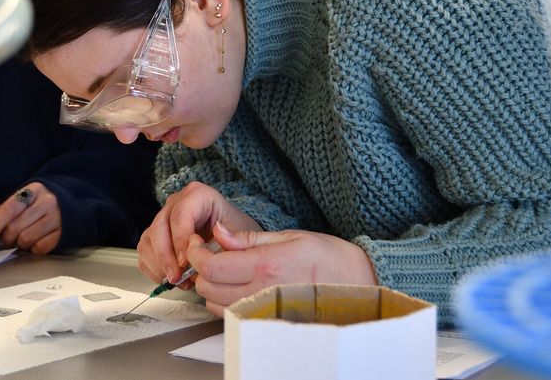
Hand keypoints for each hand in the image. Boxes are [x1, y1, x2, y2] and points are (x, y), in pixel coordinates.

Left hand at [0, 183, 61, 253]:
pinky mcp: (63, 232)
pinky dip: (33, 248)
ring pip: (26, 239)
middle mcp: (48, 202)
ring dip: (19, 243)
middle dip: (6, 237)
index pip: (10, 208)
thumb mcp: (25, 197)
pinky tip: (35, 241)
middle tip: (6, 238)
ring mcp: (57, 218)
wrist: (71, 202)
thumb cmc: (40, 202)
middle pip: (16, 227)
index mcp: (34, 190)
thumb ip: (6, 207)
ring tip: (22, 238)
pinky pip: (40, 248)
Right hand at [137, 182, 261, 286]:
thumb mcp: (242, 235)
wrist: (234, 238)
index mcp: (198, 195)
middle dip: (166, 257)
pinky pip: (145, 252)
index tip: (186, 264)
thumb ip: (227, 242)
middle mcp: (176, 203)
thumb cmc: (238, 234)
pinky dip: (154, 269)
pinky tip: (171, 279)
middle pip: (159, 228)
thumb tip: (203, 249)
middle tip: (177, 278)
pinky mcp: (155, 235)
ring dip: (159, 265)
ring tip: (178, 281)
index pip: (180, 215)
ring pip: (147, 241)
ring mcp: (163, 218)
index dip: (180, 241)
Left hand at [188, 221, 377, 315]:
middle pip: (208, 287)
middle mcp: (262, 291)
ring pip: (214, 305)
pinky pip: (231, 315)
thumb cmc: (326, 256)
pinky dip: (223, 301)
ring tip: (224, 268)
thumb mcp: (287, 235)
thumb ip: (248, 237)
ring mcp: (264, 309)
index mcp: (266, 265)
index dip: (196, 252)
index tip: (197, 242)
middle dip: (201, 268)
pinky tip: (236, 285)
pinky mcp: (266, 319)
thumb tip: (218, 230)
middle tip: (208, 252)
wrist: (354, 282)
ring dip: (211, 286)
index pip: (213, 266)